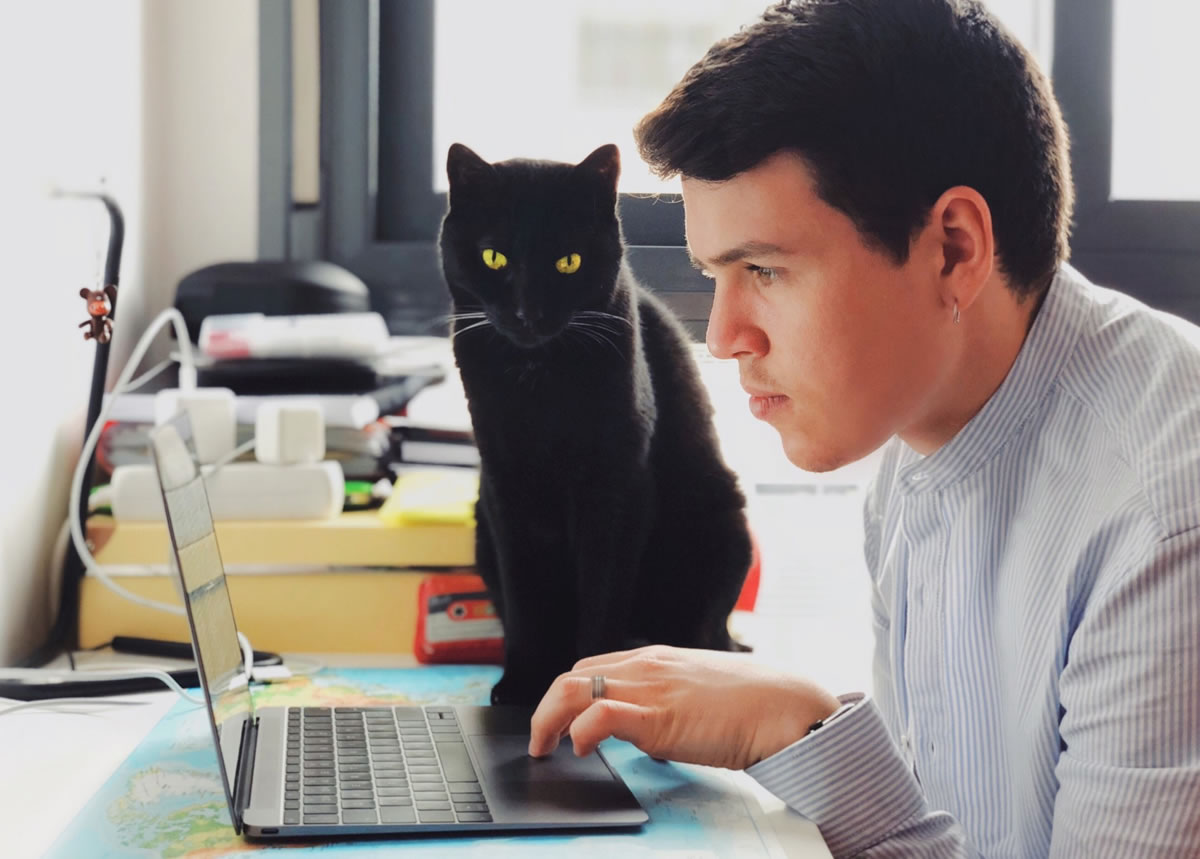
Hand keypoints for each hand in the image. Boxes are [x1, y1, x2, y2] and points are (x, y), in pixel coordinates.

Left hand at [527, 644, 840, 769]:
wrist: (784, 706)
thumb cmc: (751, 705)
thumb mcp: (699, 695)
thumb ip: (670, 706)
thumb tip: (651, 738)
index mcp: (655, 660)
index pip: (590, 668)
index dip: (566, 696)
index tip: (556, 722)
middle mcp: (645, 667)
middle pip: (572, 676)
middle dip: (546, 708)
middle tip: (540, 741)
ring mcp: (650, 689)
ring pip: (574, 689)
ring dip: (548, 719)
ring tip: (545, 748)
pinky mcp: (658, 717)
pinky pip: (600, 716)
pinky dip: (580, 732)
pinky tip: (581, 751)